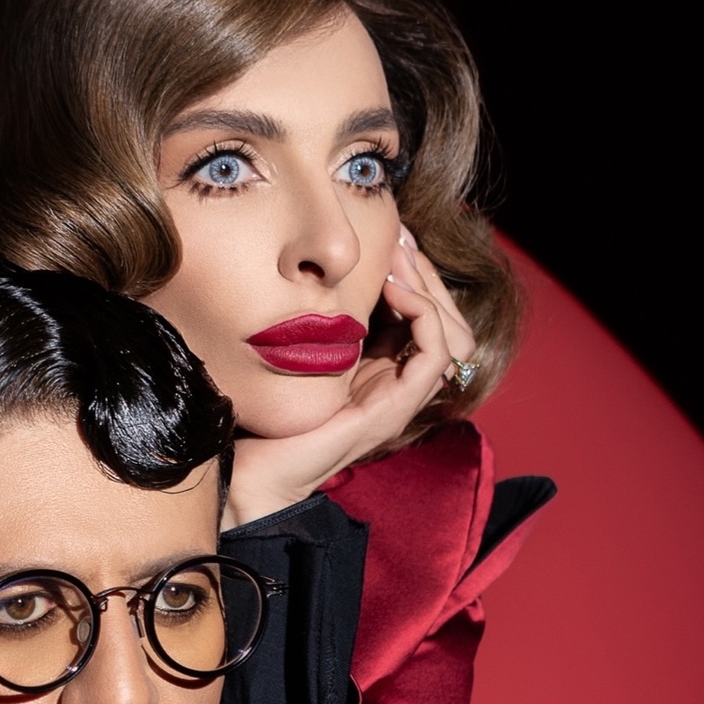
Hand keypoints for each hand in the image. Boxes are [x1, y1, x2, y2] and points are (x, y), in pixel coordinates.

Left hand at [223, 229, 478, 525]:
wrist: (253, 466)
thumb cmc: (268, 407)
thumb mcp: (304, 345)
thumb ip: (327, 313)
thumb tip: (329, 261)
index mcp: (381, 368)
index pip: (425, 312)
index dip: (416, 273)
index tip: (393, 237)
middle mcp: (397, 383)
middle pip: (446, 320)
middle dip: (426, 273)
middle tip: (401, 238)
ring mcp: (399, 398)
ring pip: (450, 335)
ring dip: (428, 289)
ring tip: (396, 260)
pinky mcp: (393, 410)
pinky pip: (434, 356)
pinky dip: (423, 317)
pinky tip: (393, 291)